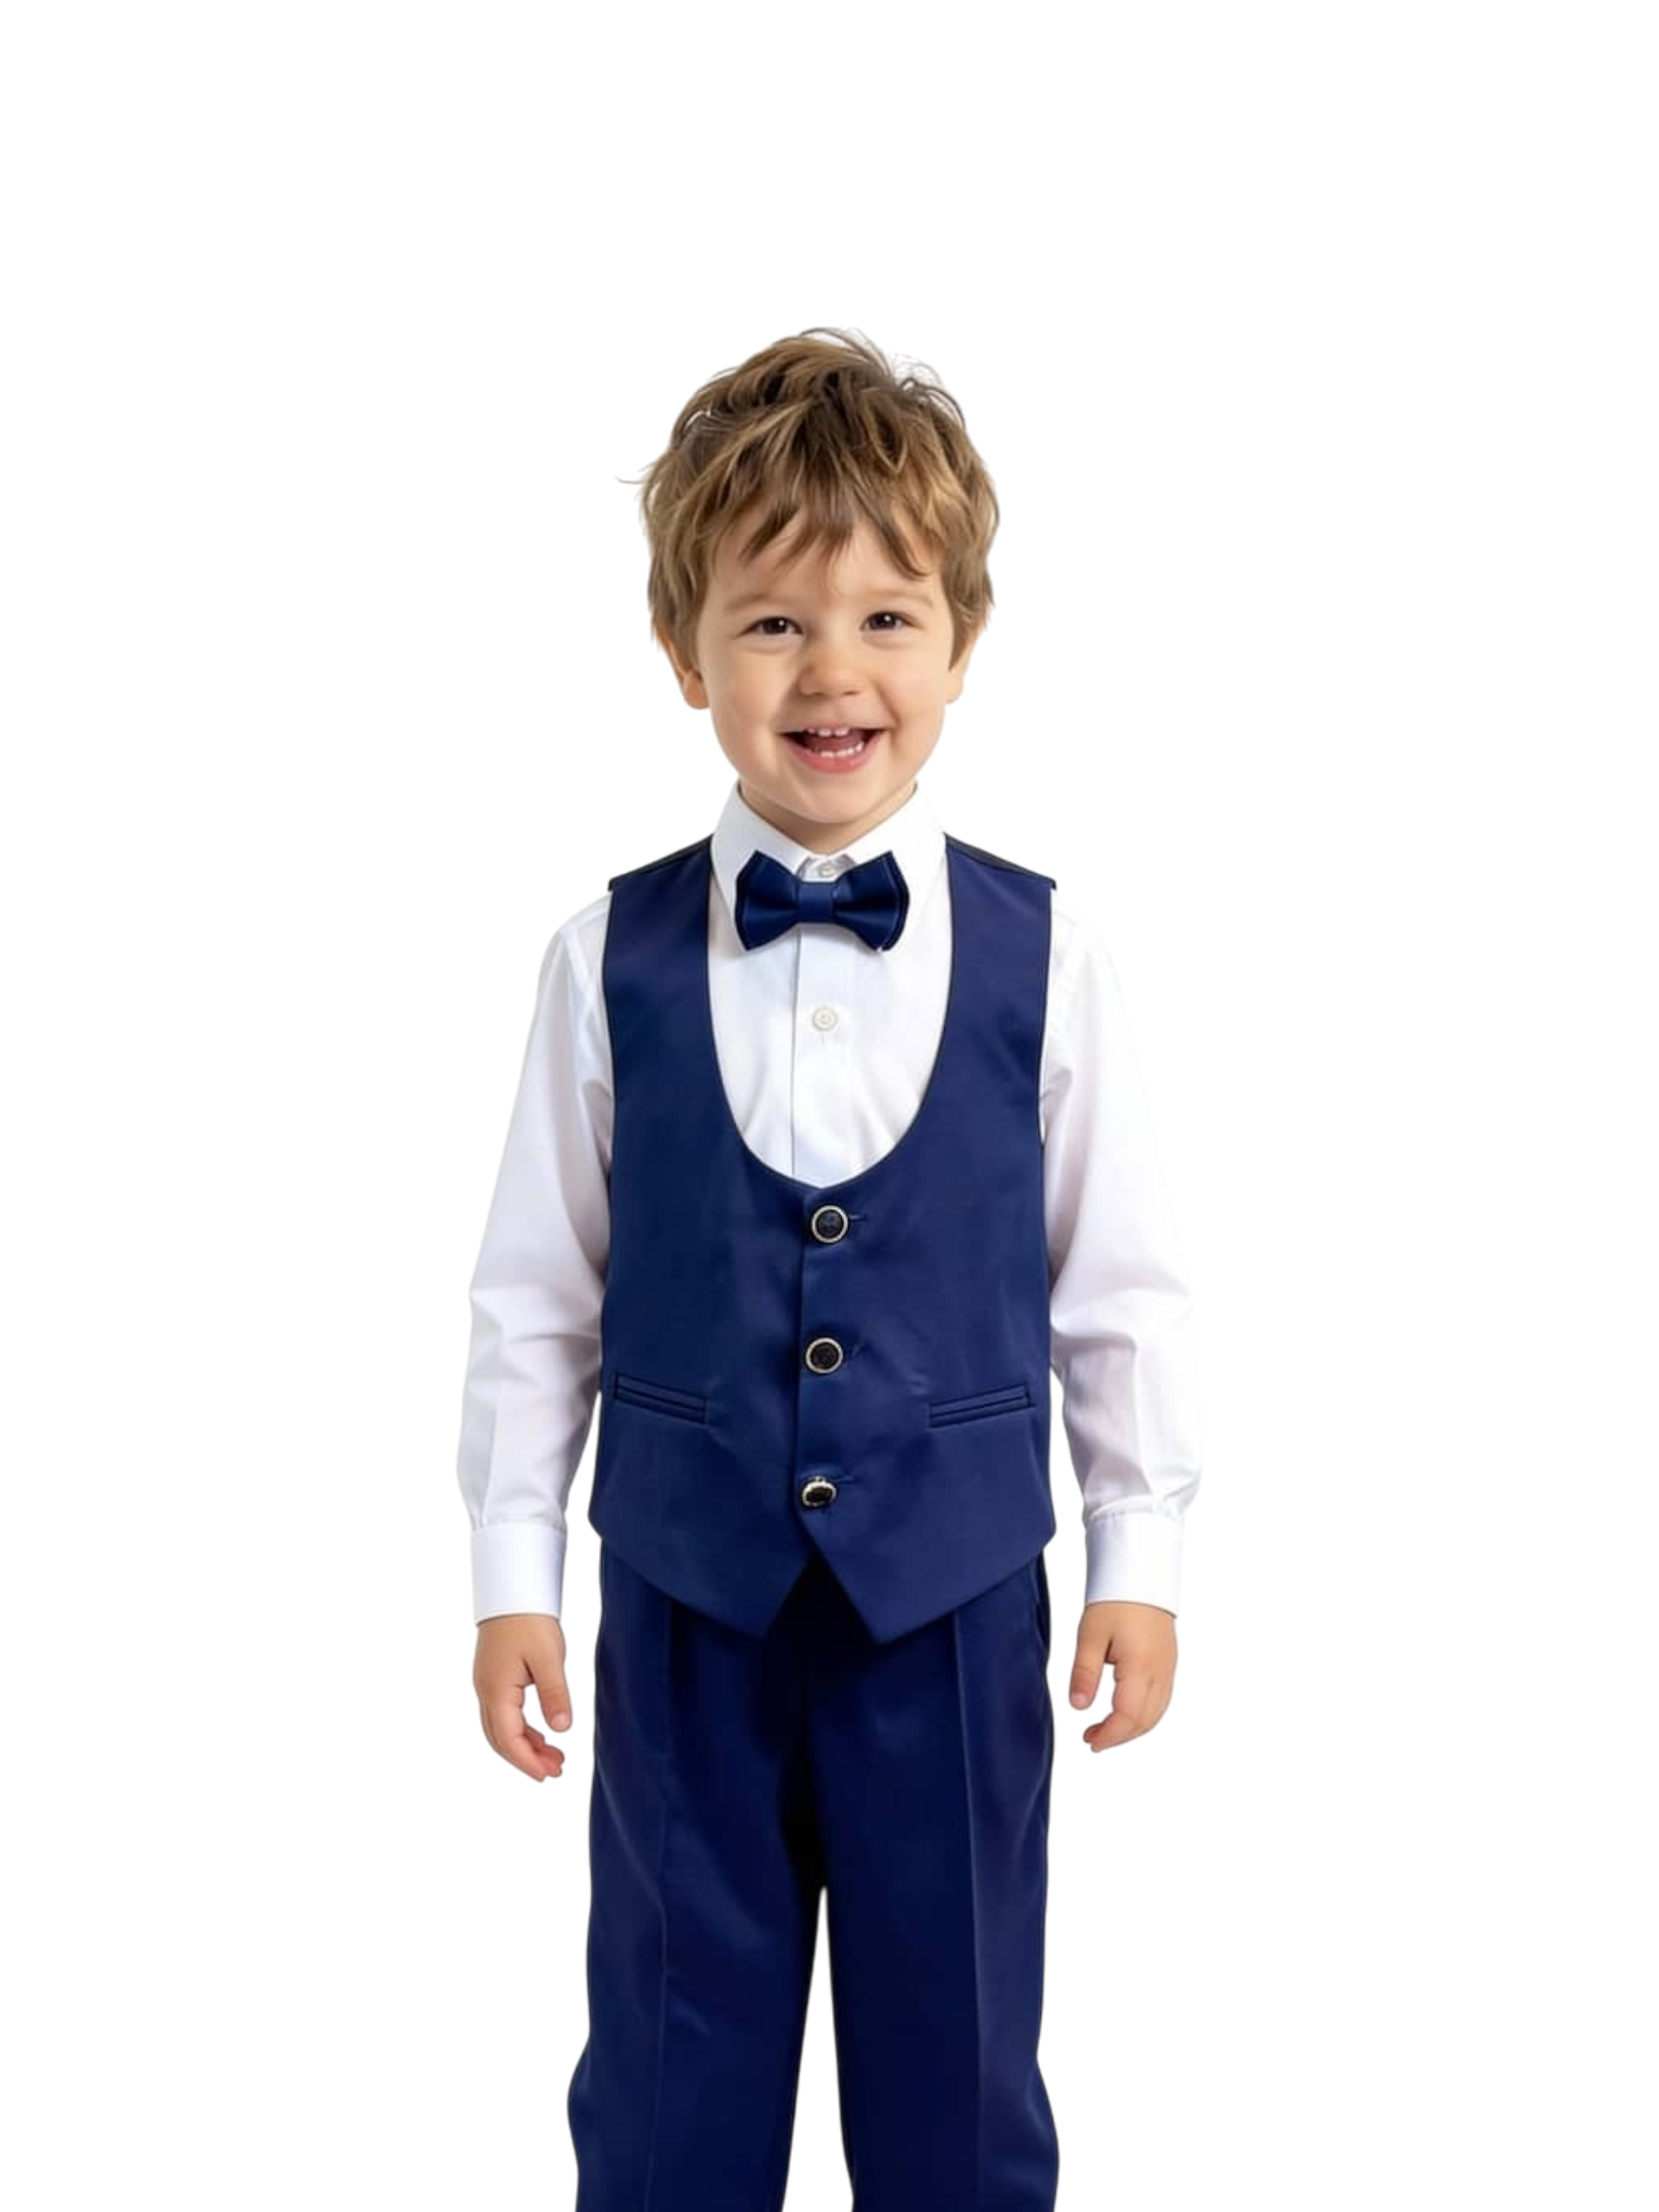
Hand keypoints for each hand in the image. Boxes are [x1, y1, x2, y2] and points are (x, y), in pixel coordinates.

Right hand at [471, 1612, 574, 1783]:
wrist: (512, 1588)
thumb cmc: (529, 1618)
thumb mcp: (549, 1656)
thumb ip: (555, 1694)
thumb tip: (561, 1729)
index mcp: (496, 1690)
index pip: (508, 1739)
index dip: (526, 1762)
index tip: (546, 1776)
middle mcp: (486, 1691)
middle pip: (501, 1739)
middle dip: (527, 1759)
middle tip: (555, 1771)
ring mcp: (488, 1684)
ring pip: (502, 1727)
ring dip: (527, 1745)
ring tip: (554, 1756)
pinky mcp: (495, 1677)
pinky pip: (506, 1713)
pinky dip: (523, 1728)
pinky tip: (543, 1731)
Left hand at [1066, 1601, 1178, 1755]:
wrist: (1141, 1574)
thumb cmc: (1114, 1601)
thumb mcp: (1090, 1635)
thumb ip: (1084, 1673)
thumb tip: (1077, 1706)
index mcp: (1140, 1669)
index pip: (1127, 1718)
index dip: (1107, 1736)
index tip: (1088, 1741)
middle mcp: (1160, 1674)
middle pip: (1145, 1722)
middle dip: (1120, 1737)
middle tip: (1093, 1740)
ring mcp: (1170, 1670)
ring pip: (1157, 1715)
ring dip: (1134, 1729)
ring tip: (1108, 1731)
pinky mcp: (1171, 1664)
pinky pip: (1164, 1701)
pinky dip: (1147, 1716)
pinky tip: (1130, 1714)